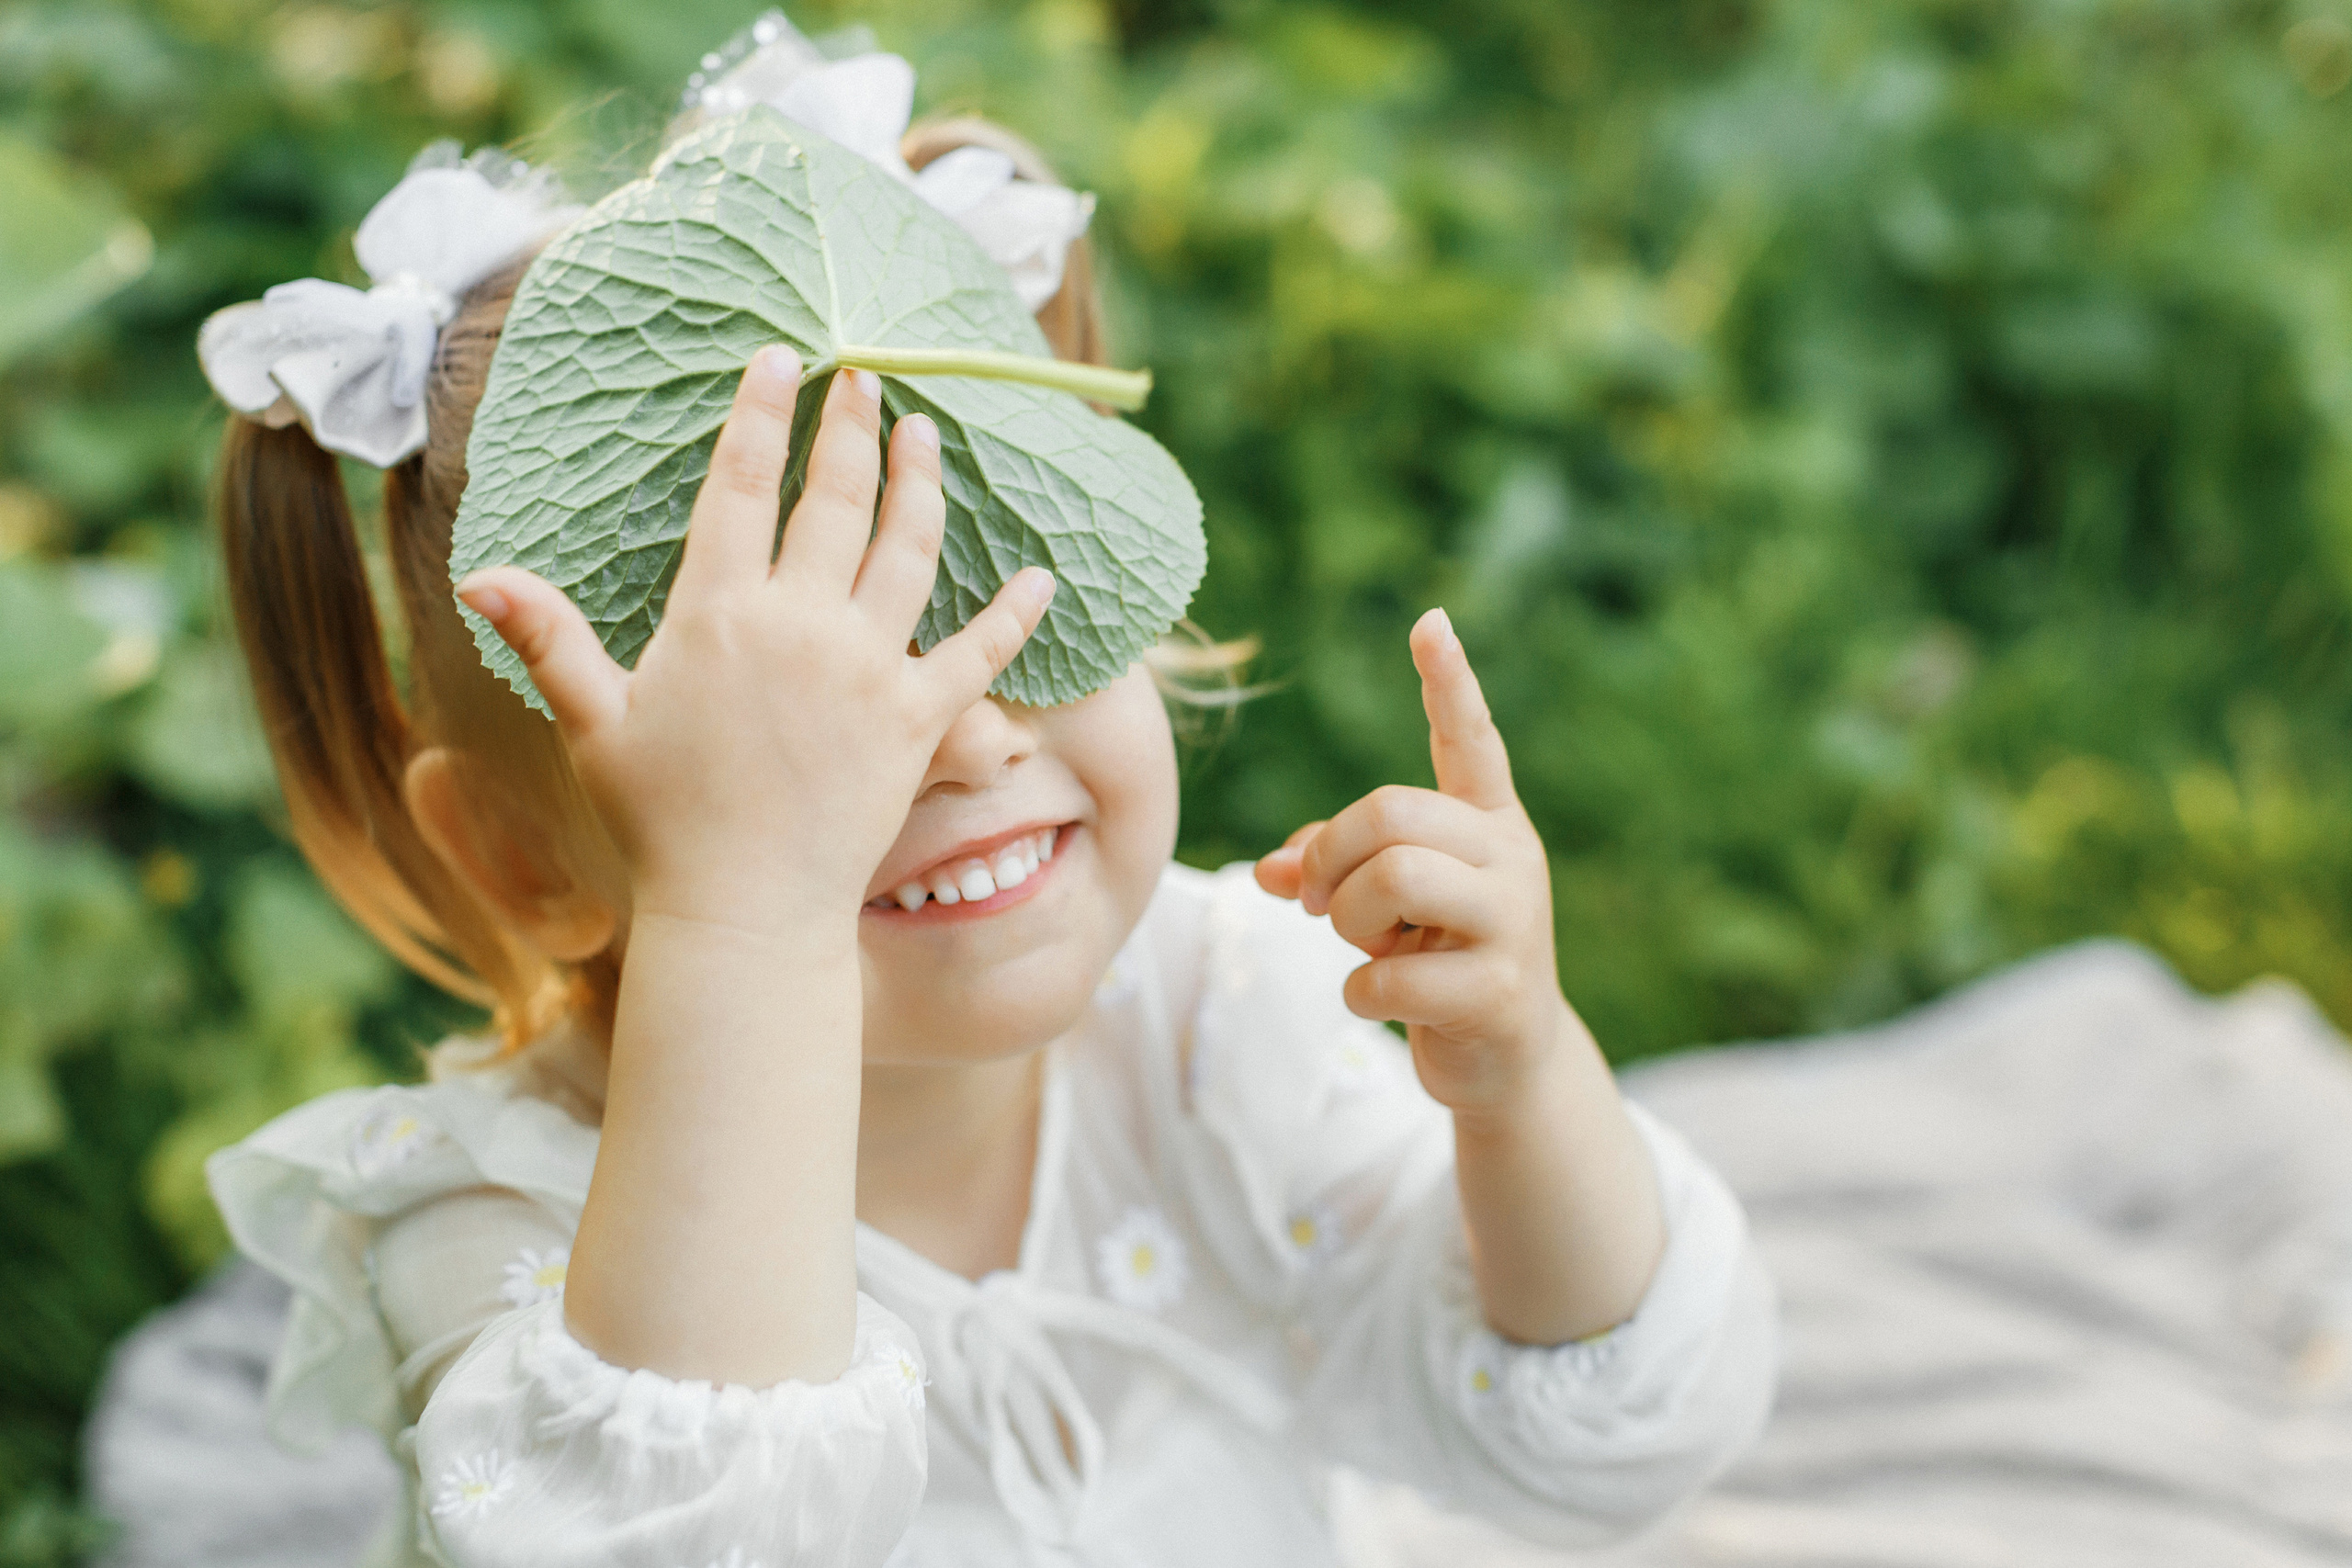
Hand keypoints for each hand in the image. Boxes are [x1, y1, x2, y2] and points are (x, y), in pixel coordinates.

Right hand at [456, 348, 1054, 934]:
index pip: (741, 486)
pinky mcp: (918, 720)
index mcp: (719, 612)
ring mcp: (867, 669)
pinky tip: (1043, 576)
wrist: (743, 908)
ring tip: (928, 435)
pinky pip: (980, 654)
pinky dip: (1016, 614)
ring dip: (922, 485)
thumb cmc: (660, 820)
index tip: (782, 360)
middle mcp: (800, 624)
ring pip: (909, 551)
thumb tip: (482, 577)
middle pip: (836, 499)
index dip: (762, 415)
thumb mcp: (592, 723)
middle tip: (864, 377)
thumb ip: (549, 639)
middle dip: (851, 426)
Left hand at [1256, 607, 1583, 1113]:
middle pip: (1392, 812)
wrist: (1506, 1063)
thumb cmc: (1439, 960)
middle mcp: (1511, 859)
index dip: (1448, 682)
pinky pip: (1390, 973)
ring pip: (1395, 878)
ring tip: (1365, 946)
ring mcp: (1515, 924)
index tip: (1429, 622)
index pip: (1470, 740)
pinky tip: (1380, 1001)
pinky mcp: (1499, 993)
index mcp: (1488, 822)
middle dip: (1333, 857)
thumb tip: (1271, 869)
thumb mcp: (1387, 905)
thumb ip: (1332, 865)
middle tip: (1320, 903)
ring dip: (1348, 919)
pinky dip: (1360, 992)